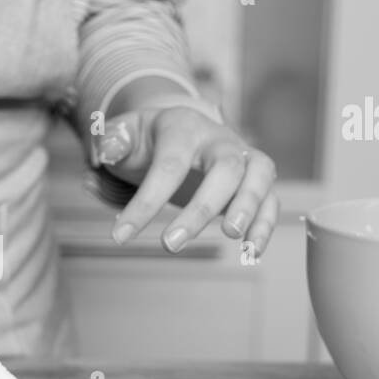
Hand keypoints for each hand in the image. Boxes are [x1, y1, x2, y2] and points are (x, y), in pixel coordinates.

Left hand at [97, 107, 278, 255]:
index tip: (121, 237)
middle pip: (225, 168)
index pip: (168, 165)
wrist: (179, 130)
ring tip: (235, 240)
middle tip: (171, 245)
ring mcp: (243, 157)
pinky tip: (252, 251)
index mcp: (183, 127)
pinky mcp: (256, 180)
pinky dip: (266, 224)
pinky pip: (271, 198)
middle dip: (202, 208)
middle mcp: (219, 139)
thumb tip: (107, 150)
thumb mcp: (124, 132)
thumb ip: (112, 139)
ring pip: (259, 175)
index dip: (146, 202)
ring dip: (250, 208)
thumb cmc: (148, 139)